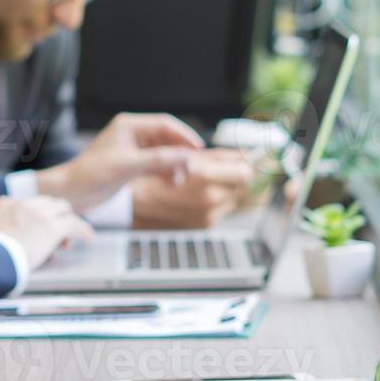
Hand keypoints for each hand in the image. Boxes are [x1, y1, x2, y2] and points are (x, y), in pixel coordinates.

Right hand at [0, 195, 94, 269]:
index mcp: (4, 203)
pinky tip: (89, 239)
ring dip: (66, 222)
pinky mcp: (52, 226)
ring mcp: (39, 213)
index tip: (36, 229)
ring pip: (62, 209)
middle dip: (51, 216)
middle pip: (46, 203)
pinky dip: (83, 231)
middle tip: (54, 233)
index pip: (26, 205)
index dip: (34, 217)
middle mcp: (24, 204)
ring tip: (70, 236)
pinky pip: (74, 224)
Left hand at [36, 113, 202, 212]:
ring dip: (174, 165)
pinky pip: (156, 165)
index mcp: (128, 125)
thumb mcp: (127, 166)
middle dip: (180, 153)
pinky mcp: (133, 165)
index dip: (184, 136)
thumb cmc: (90, 174)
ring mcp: (133, 150)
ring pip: (163, 153)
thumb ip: (157, 160)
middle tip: (190, 169)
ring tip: (180, 180)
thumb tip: (184, 156)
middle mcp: (132, 135)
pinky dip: (166, 173)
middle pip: (167, 139)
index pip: (164, 124)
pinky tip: (171, 183)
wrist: (72, 192)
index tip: (198, 149)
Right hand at [131, 149, 255, 228]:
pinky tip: (199, 194)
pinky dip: (217, 200)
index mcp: (204, 180)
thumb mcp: (186, 158)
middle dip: (234, 175)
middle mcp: (209, 201)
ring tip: (205, 182)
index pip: (244, 172)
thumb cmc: (155, 178)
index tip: (242, 159)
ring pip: (233, 198)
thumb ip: (218, 157)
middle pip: (241, 185)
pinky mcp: (205, 226)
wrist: (135, 205)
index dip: (244, 164)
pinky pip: (222, 209)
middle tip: (222, 168)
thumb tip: (241, 154)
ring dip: (226, 188)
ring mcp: (208, 216)